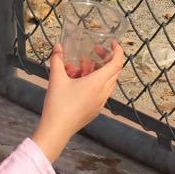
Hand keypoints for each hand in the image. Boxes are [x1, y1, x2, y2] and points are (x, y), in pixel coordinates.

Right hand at [31, 43, 123, 163]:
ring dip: (102, 71)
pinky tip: (82, 82)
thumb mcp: (56, 79)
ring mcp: (101, 103)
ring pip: (110, 82)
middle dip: (108, 59)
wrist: (57, 130)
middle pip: (115, 72)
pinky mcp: (96, 110)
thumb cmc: (58, 104)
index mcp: (97, 83)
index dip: (118, 51)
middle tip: (96, 52)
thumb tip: (58, 46)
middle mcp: (103, 93)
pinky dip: (98, 82)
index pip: (116, 64)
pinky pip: (103, 92)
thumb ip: (57, 60)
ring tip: (86, 67)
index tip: (113, 43)